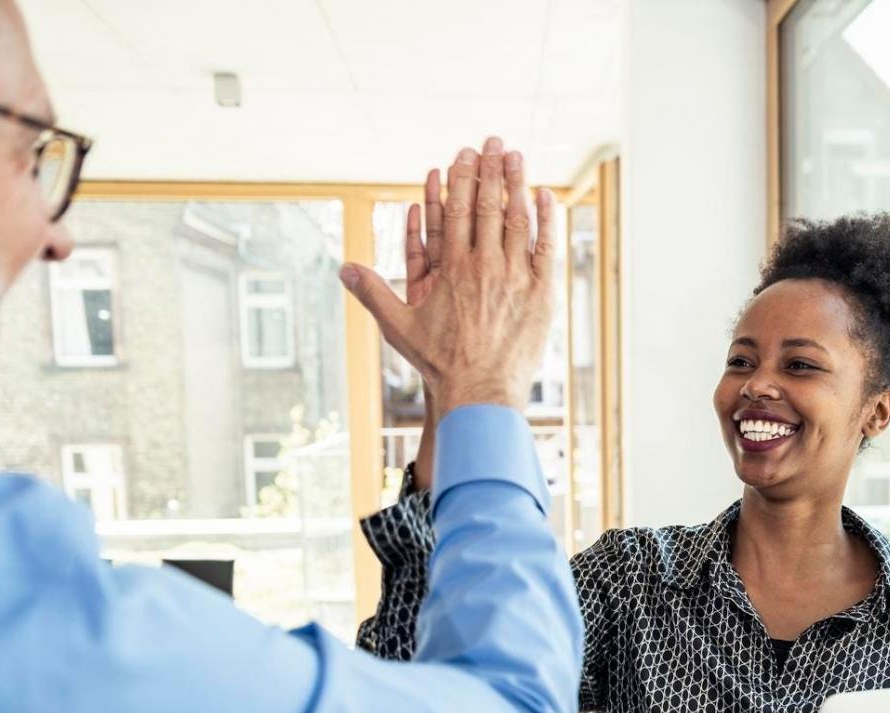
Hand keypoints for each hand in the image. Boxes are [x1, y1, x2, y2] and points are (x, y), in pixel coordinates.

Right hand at [340, 137, 555, 426]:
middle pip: (488, 207)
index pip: (457, 212)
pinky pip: (546, 248)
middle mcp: (485, 267)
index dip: (460, 180)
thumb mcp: (399, 326)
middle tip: (492, 141)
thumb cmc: (439, 363)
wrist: (481, 393)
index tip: (463, 155)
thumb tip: (343, 269)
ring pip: (518, 221)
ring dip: (517, 184)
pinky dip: (547, 220)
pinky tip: (546, 196)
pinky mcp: (542, 294)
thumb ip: (373, 292)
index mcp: (452, 269)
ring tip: (517, 156)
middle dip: (490, 170)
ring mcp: (516, 278)